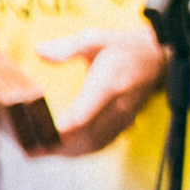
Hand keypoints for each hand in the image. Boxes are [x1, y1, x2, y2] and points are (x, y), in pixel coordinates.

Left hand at [38, 28, 169, 154]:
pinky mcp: (124, 124)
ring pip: (93, 145)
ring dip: (67, 152)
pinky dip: (81, 150)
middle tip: (32, 147)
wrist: (157, 57)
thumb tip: (40, 52)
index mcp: (109, 85)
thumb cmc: (124, 47)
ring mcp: (123, 118)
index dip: (59, 131)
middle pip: (85, 137)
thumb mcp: (95, 37)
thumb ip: (67, 47)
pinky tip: (64, 149)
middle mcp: (118, 106)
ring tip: (42, 150)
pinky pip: (101, 143)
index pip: (82, 117)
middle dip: (57, 146)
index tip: (38, 134)